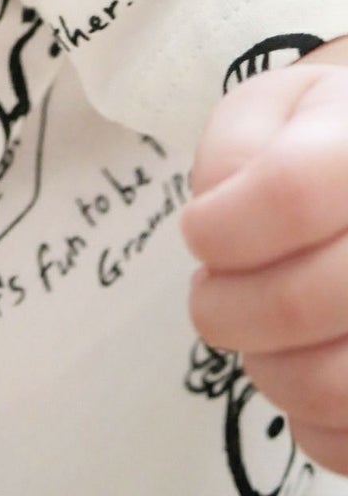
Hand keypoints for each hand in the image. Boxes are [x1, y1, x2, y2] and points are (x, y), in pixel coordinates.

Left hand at [183, 46, 347, 473]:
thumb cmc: (329, 137)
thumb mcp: (281, 105)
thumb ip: (238, 142)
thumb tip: (219, 206)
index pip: (287, 194)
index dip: (219, 228)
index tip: (197, 233)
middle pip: (300, 301)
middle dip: (224, 308)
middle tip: (210, 295)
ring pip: (333, 384)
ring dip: (267, 370)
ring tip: (258, 335)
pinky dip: (314, 424)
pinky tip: (304, 369)